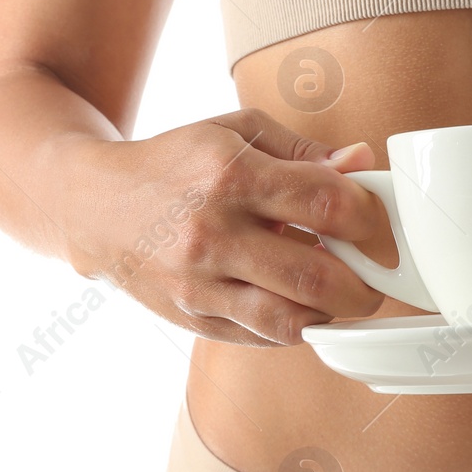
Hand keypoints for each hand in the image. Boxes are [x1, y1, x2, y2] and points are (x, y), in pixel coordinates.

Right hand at [60, 108, 388, 345]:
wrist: (91, 206)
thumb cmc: (176, 164)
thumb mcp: (236, 134)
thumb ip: (304, 151)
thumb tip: (363, 164)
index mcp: (230, 175)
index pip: (327, 204)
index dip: (372, 221)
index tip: (380, 228)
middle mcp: (212, 233)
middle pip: (317, 277)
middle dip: (366, 285)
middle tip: (376, 277)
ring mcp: (199, 285)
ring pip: (291, 321)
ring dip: (335, 314)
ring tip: (343, 295)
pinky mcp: (192, 320)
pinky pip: (263, 338)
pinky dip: (297, 326)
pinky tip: (303, 304)